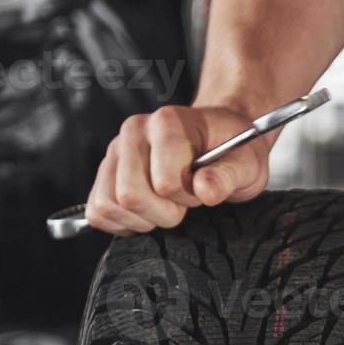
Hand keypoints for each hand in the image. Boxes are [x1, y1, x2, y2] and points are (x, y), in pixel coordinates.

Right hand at [83, 105, 270, 235]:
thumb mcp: (246, 164)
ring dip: (142, 219)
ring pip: (108, 204)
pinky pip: (97, 211)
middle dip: (163, 213)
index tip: (201, 189)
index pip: (165, 183)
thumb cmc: (233, 150)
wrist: (219, 138)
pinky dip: (122, 222)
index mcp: (168, 122)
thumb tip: (205, 190)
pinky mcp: (105, 173)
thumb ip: (228, 176)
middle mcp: (134, 131)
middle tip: (184, 202)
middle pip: (130, 195)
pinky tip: (148, 213)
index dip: (188, 198)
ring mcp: (115, 151)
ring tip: (166, 204)